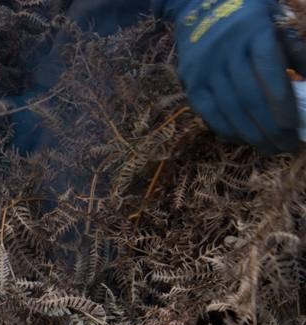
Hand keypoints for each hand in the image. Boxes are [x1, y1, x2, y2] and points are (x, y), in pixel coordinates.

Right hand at [170, 0, 300, 153]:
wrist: (199, 6)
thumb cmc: (248, 15)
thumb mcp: (276, 20)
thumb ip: (295, 50)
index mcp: (253, 33)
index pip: (268, 73)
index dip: (281, 103)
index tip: (294, 126)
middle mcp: (226, 52)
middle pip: (248, 97)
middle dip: (269, 127)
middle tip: (286, 146)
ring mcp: (204, 70)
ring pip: (228, 109)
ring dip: (251, 134)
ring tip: (269, 149)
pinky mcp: (190, 83)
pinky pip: (208, 112)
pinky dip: (226, 129)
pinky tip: (243, 138)